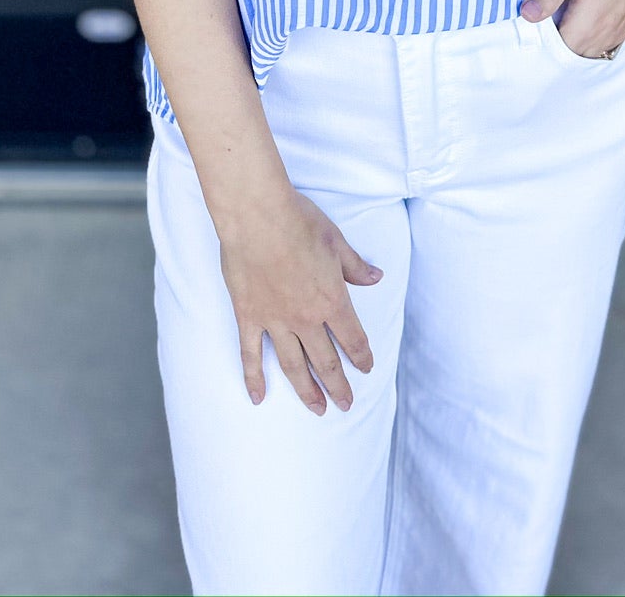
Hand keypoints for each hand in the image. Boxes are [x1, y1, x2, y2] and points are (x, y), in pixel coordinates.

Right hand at [218, 187, 381, 413]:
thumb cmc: (299, 221)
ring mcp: (275, 320)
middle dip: (338, 385)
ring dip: (307, 390)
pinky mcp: (248, 316)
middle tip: (346, 405)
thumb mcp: (336, 241)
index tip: (367, 369)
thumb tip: (376, 278)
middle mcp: (305, 318)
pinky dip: (254, 377)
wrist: (258, 215)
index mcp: (331, 299)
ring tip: (317, 409)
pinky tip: (258, 397)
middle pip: (325, 360)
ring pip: (293, 365)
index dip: (361, 356)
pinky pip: (251, 353)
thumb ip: (355, 266)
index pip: (352, 337)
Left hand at [518, 0, 624, 56]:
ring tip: (560, 3)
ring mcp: (619, 30)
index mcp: (589, 24)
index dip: (536, 33)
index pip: (552, 48)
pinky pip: (600, 39)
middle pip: (568, 49)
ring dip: (569, 32)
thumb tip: (526, 14)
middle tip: (541, 3)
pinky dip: (586, 30)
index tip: (529, 11)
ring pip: (584, 46)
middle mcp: (605, 34)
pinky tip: (581, 6)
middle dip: (551, 34)